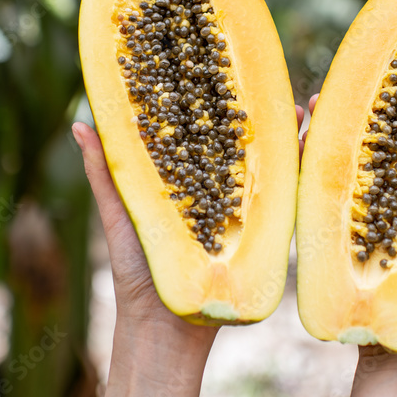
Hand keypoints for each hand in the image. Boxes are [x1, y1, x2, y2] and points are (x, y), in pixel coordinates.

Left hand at [73, 104, 304, 396]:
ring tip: (306, 108)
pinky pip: (289, 202)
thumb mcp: (119, 213)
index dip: (220, 102)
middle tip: (282, 84)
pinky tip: (317, 153)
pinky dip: (305, 177)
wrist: (162, 328)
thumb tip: (79, 124)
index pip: (208, 133)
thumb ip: (105, 171)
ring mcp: (246, 214)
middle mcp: (222, 193)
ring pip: (275, 167)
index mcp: (190, 181)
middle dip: (267, 114)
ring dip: (293, 138)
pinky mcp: (264, 237)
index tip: (229, 69)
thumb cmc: (135, 270)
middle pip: (248, 144)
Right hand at [300, 95, 396, 396]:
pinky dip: (304, 168)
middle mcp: (389, 196)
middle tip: (345, 79)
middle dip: (356, 109)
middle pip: (372, 142)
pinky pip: (316, 195)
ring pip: (340, 161)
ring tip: (317, 103)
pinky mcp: (334, 234)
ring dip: (325, 132)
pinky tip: (296, 146)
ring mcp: (358, 214)